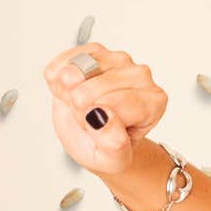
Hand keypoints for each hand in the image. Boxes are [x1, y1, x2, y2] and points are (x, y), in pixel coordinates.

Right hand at [41, 43, 168, 175]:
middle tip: (91, 117)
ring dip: (68, 93)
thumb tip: (103, 118)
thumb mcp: (113, 160)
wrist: (95, 137)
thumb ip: (114, 144)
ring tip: (80, 104)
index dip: (97, 123)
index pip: (113, 107)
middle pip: (91, 90)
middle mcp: (141, 76)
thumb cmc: (109, 146)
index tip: (103, 130)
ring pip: (75, 72)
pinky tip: (69, 90)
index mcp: (153, 102)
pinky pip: (62, 63)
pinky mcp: (93, 51)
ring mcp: (117, 59)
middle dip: (81, 109)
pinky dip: (56, 80)